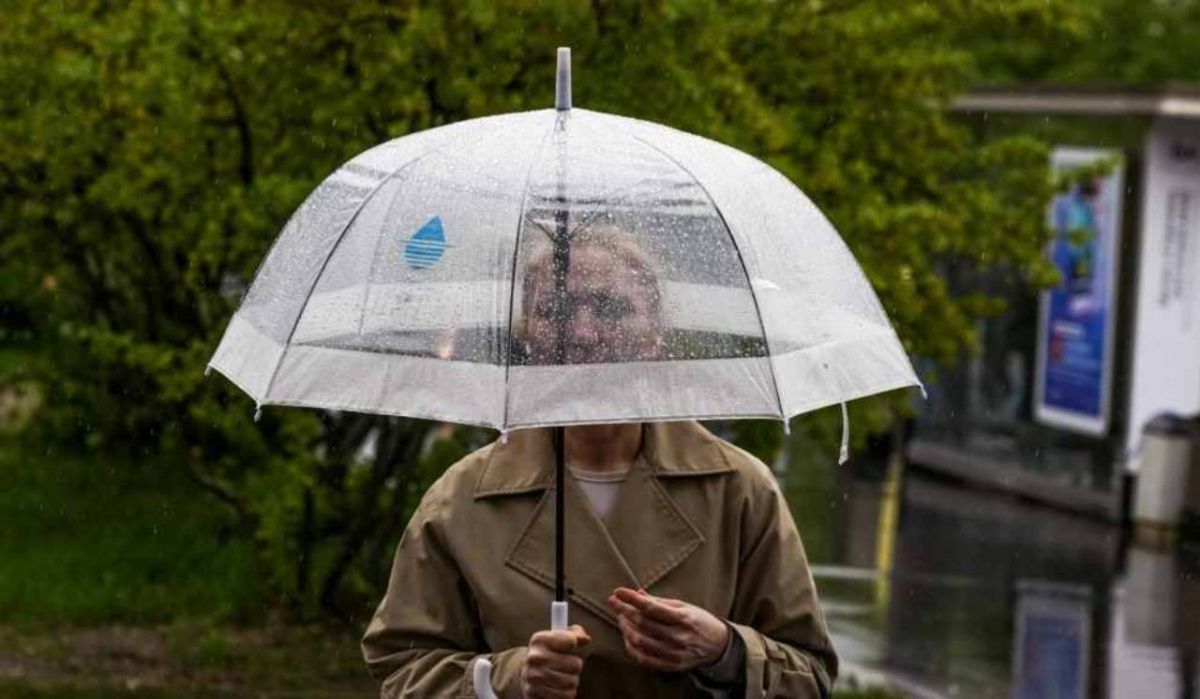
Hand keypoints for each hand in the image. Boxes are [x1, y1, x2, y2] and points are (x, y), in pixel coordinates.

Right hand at [521, 624, 590, 698]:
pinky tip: (557, 688)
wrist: (529, 674)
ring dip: (571, 682)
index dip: (575, 644)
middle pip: (576, 665)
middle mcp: (534, 658)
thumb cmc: (550, 654)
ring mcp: (533, 678)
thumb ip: (576, 634)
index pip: (571, 641)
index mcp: (539, 640)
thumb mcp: (560, 639)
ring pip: (571, 683)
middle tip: (567, 665)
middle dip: (576, 666)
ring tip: (562, 677)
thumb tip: (586, 640)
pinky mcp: (535, 696)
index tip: (570, 645)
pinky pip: (564, 697)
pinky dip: (565, 694)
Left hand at [607, 587, 729, 672]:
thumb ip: (660, 602)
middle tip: (614, 602)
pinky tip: (627, 637)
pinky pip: (644, 658)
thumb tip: (637, 593)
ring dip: (625, 628)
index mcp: (683, 618)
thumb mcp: (684, 606)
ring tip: (621, 618)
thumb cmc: (699, 621)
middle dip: (624, 611)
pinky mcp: (671, 665)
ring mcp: (674, 653)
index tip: (618, 591)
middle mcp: (678, 637)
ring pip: (640, 641)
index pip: (651, 608)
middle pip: (643, 624)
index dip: (632, 599)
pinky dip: (631, 647)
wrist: (718, 645)